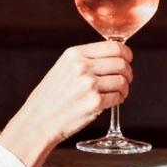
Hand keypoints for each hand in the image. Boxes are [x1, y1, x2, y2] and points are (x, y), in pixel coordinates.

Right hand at [0, 42, 131, 166]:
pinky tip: (111, 101)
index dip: (126, 53)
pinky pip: (118, 97)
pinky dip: (119, 99)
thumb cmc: (51, 96)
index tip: (127, 60)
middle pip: (121, 63)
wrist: (39, 120)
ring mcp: (89, 84)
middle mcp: (82, 66)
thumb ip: (86, 60)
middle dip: (127, 72)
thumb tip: (114, 56)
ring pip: (122, 81)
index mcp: (75, 54)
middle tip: (125, 79)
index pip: (114, 46)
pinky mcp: (95, 102)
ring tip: (117, 93)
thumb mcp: (64, 67)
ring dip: (124, 88)